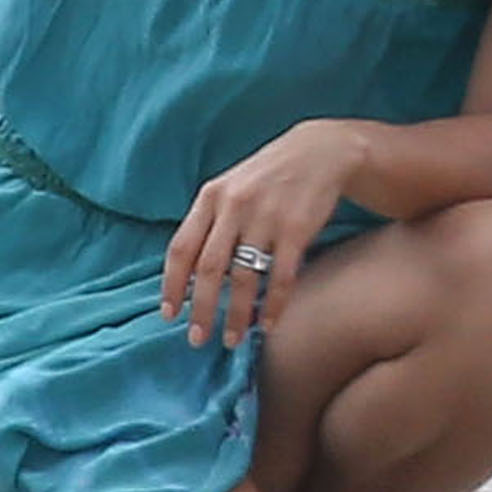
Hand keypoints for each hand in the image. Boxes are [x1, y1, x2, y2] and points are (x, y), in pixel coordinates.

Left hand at [161, 120, 363, 347]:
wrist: (321, 151)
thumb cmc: (270, 177)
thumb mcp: (232, 188)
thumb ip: (210, 223)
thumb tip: (189, 276)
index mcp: (211, 197)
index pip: (181, 248)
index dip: (172, 286)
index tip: (170, 315)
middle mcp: (234, 206)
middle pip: (208, 268)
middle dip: (201, 309)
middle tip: (197, 339)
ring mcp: (265, 217)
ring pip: (243, 277)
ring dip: (236, 314)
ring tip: (233, 339)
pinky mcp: (297, 228)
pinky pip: (280, 276)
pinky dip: (273, 304)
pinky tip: (268, 323)